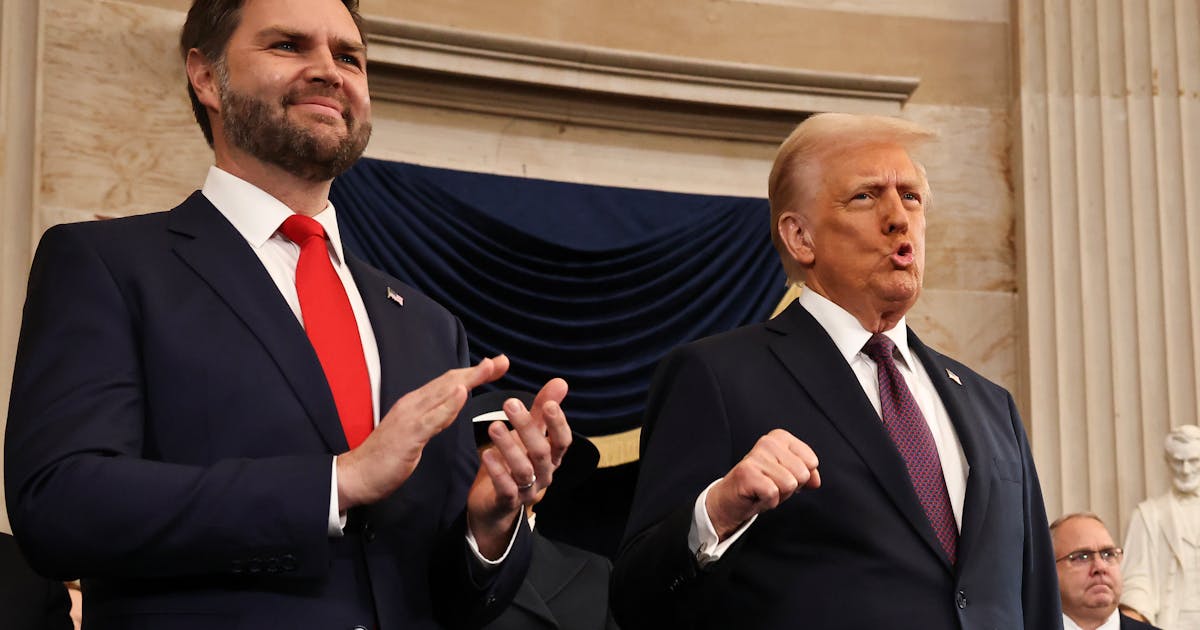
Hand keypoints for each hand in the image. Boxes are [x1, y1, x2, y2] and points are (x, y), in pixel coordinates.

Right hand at [336, 355, 509, 509]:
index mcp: (416, 404)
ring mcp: (410, 418)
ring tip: (489, 367)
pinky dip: (448, 405)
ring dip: (468, 379)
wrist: (356, 475)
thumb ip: (434, 417)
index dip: (473, 373)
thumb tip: (452, 404)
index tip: (497, 364)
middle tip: (503, 361)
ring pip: (443, 393)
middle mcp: (413, 404)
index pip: (449, 383)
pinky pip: (432, 418)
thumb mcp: (415, 432)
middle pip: (450, 382)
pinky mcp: (408, 435)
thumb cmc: (386, 456)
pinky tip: (462, 394)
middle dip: (478, 371)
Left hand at [466, 378, 570, 558]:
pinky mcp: (507, 502)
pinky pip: (506, 488)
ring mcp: (527, 490)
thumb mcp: (529, 435)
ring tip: (494, 426)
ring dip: (509, 446)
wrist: (494, 504)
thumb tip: (561, 382)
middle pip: (541, 452)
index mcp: (552, 457)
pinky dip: (497, 471)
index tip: (548, 404)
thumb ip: (542, 410)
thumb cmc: (515, 462)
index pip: (563, 441)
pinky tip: (486, 455)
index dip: (558, 423)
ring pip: (524, 470)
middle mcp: (544, 474)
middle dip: (527, 427)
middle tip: (510, 403)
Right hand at [705, 428, 819, 539]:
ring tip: (764, 490)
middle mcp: (768, 442)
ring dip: (779, 495)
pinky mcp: (747, 473)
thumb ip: (808, 474)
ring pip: (789, 484)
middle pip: (802, 474)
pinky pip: (774, 493)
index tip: (783, 477)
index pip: (811, 462)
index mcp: (780, 437)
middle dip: (791, 487)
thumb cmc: (763, 484)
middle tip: (772, 485)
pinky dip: (768, 502)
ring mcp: (756, 456)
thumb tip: (815, 482)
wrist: (732, 498)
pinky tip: (757, 496)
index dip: (801, 477)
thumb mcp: (790, 476)